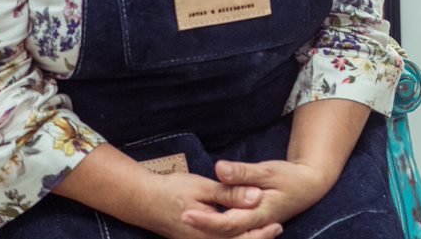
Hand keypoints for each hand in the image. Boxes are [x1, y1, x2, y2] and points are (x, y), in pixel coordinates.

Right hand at [140, 171, 282, 238]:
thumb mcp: (203, 187)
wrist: (143, 201)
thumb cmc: (172, 190)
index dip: (261, 233)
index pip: (241, 237)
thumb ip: (229, 193)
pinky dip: (232, 238)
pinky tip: (240, 231)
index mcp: (209, 231)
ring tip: (266, 230)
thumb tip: (256, 197)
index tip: (277, 224)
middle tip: (277, 228)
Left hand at [181, 159, 333, 233]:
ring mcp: (253, 227)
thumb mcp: (267, 170)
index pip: (226, 224)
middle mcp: (254, 226)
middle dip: (200, 227)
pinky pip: (232, 231)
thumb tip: (220, 169)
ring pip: (227, 236)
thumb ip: (243, 173)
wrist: (308, 187)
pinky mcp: (251, 224)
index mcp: (258, 214)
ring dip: (207, 229)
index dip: (204, 221)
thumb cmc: (289, 177)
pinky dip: (217, 227)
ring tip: (188, 218)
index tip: (185, 213)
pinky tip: (203, 219)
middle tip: (180, 216)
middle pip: (223, 235)